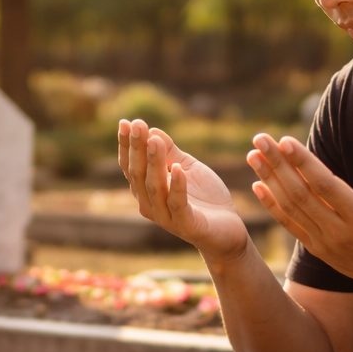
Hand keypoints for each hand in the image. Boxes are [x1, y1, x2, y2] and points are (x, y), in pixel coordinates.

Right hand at [118, 118, 251, 260]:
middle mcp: (150, 204)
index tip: (125, 122)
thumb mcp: (187, 168)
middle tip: (137, 125)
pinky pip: (178, 203)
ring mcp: (166, 216)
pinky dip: (177, 186)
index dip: (127, 145)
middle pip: (138, 174)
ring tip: (155, 140)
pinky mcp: (186, 225)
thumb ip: (171, 152)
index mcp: (146, 190)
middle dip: (137, 148)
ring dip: (154, 162)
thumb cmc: (205, 198)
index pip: (130, 165)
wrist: (227, 229)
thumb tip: (152, 131)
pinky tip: (178, 169)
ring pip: (155, 187)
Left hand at [247, 134, 352, 295]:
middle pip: (300, 194)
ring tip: (253, 155)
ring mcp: (326, 243)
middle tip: (260, 138)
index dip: (303, 163)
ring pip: (291, 208)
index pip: (325, 186)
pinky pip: (290, 225)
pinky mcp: (318, 249)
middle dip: (277, 164)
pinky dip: (272, 204)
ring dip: (269, 179)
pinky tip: (258, 184)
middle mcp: (339, 232)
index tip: (284, 141)